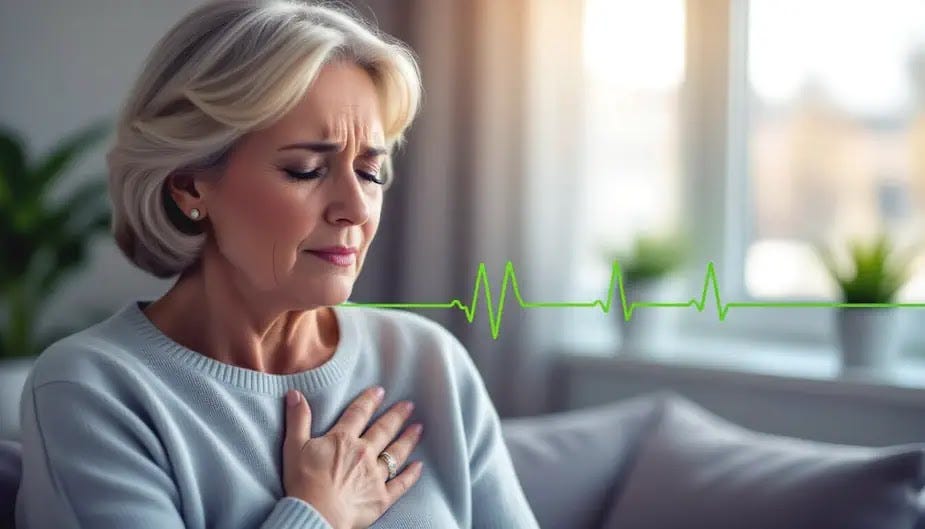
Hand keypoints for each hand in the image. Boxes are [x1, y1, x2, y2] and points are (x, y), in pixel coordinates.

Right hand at [281, 386, 423, 528]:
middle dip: (397, 416)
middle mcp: (364, 453)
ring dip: (408, 439)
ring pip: (396, 453)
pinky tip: (419, 466)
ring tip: (418, 428)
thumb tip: (295, 393)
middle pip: (384, 430)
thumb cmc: (303, 483)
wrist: (315, 515)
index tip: (380, 391)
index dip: (369, 400)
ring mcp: (375, 475)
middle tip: (409, 405)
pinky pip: (401, 483)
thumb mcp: (294, 446)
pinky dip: (411, 475)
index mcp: (343, 440)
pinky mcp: (381, 497)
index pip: (359, 414)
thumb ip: (298, 419)